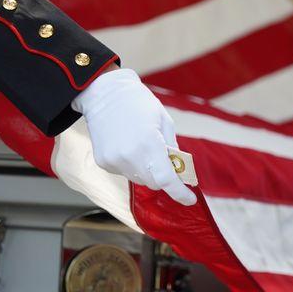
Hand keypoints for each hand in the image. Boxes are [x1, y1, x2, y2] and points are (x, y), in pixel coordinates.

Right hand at [71, 68, 196, 205]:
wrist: (104, 93)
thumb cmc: (137, 102)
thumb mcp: (164, 120)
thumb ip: (172, 148)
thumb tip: (180, 170)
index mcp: (149, 144)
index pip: (166, 180)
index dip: (179, 193)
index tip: (189, 199)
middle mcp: (130, 156)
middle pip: (154, 183)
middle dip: (163, 176)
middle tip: (166, 159)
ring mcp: (114, 161)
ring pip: (139, 179)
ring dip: (146, 170)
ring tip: (142, 145)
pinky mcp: (104, 162)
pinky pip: (124, 172)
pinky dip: (131, 165)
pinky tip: (127, 145)